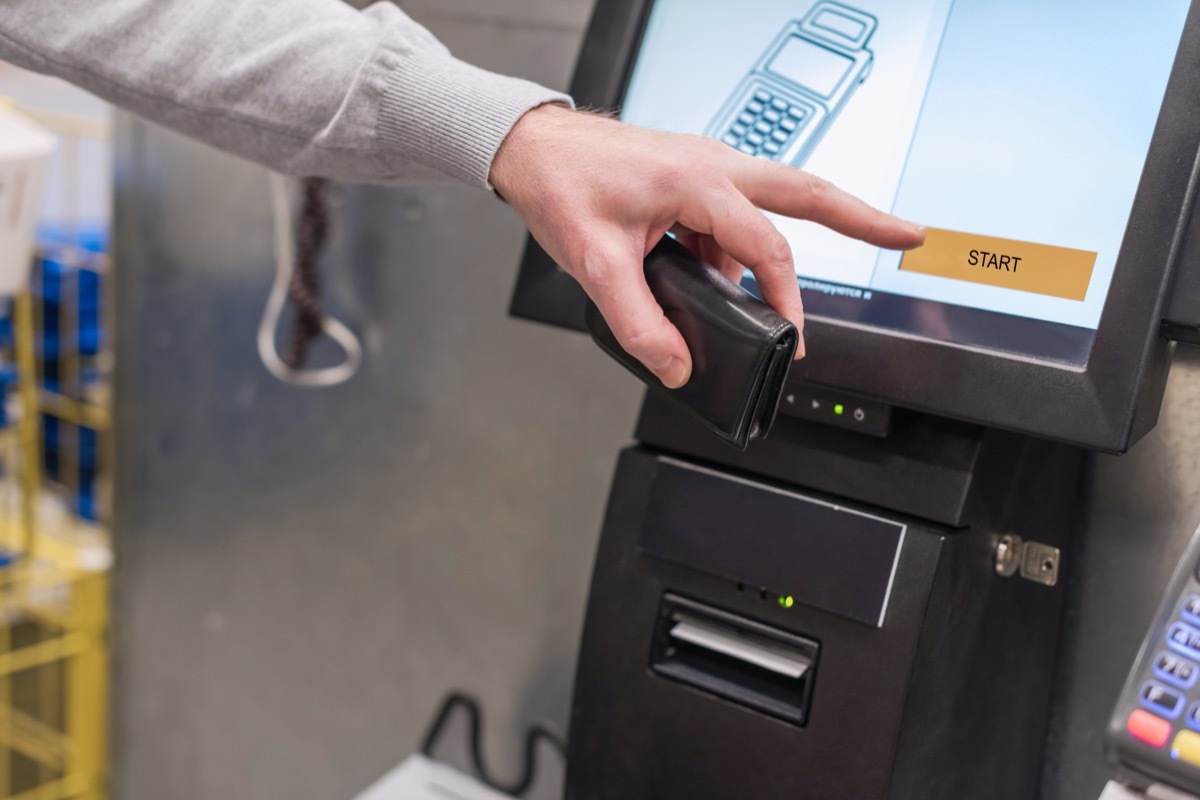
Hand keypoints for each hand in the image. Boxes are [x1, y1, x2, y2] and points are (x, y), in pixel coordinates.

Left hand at [490, 105, 924, 387]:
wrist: (534, 147)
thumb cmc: (562, 185)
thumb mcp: (596, 266)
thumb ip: (639, 324)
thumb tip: (677, 365)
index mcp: (697, 180)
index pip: (767, 246)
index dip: (786, 300)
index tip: (791, 340)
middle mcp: (713, 165)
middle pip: (807, 191)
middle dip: (862, 217)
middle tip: (909, 234)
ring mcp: (707, 167)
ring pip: (774, 203)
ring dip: (782, 251)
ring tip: (782, 303)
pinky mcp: (695, 177)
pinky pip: (734, 216)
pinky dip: (738, 250)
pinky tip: (717, 280)